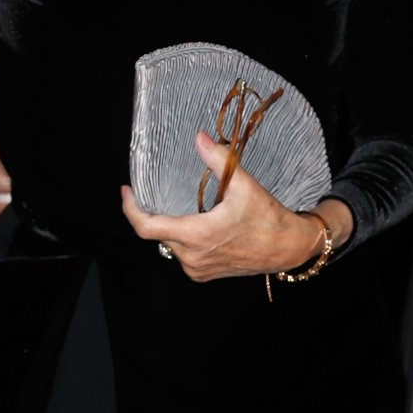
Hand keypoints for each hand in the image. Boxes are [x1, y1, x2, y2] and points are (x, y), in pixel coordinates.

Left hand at [120, 130, 342, 280]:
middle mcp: (191, 257)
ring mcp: (197, 269)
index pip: (147, 227)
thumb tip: (199, 137)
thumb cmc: (267, 218)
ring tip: (182, 207)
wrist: (286, 248)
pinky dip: (182, 239)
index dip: (130, 209)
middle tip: (155, 192)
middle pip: (157, 233)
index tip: (126, 191)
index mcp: (196, 236)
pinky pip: (182, 255)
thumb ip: (218, 160)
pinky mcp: (203, 274)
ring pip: (169, 244)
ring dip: (170, 226)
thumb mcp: (244, 185)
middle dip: (154, 212)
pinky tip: (195, 225)